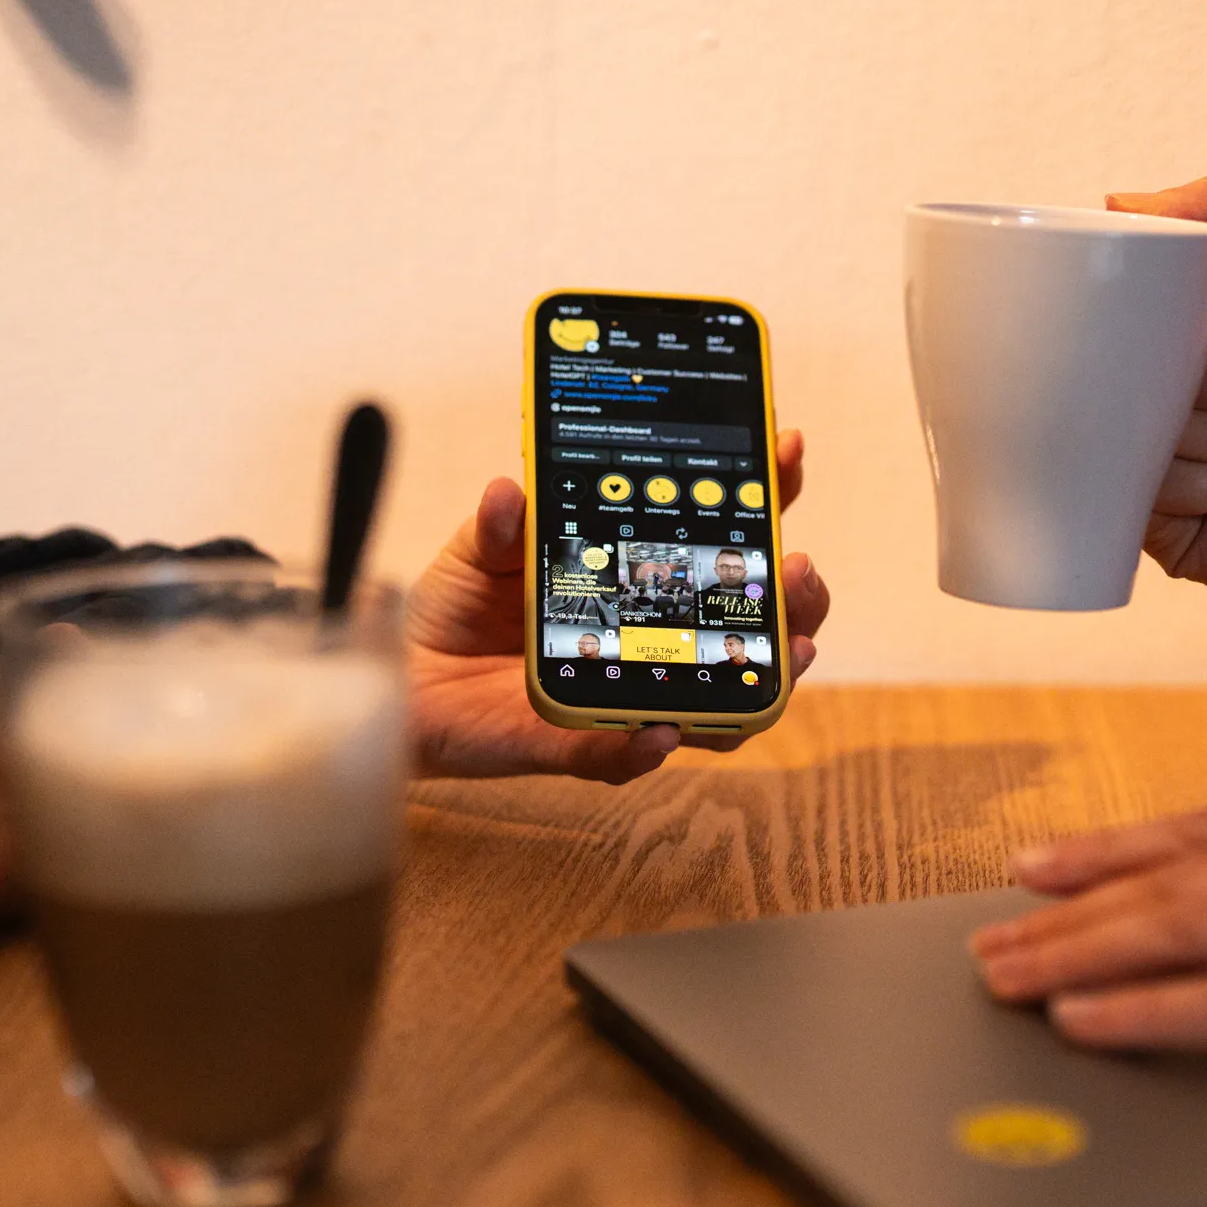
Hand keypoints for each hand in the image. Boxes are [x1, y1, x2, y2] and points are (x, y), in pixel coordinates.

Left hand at [403, 429, 830, 783]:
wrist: (408, 685)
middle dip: (796, 599)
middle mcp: (652, 639)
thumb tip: (510, 491)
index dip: (766, 495)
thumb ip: (498, 526)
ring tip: (786, 649)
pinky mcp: (580, 745)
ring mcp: (628, 693)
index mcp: (639, 576)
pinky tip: (662, 730)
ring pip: (722, 701)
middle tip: (798, 567)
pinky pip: (623, 756)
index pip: (721, 537)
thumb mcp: (478, 552)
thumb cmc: (459, 611)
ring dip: (763, 678)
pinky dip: (645, 748)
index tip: (787, 449)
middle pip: (753, 625)